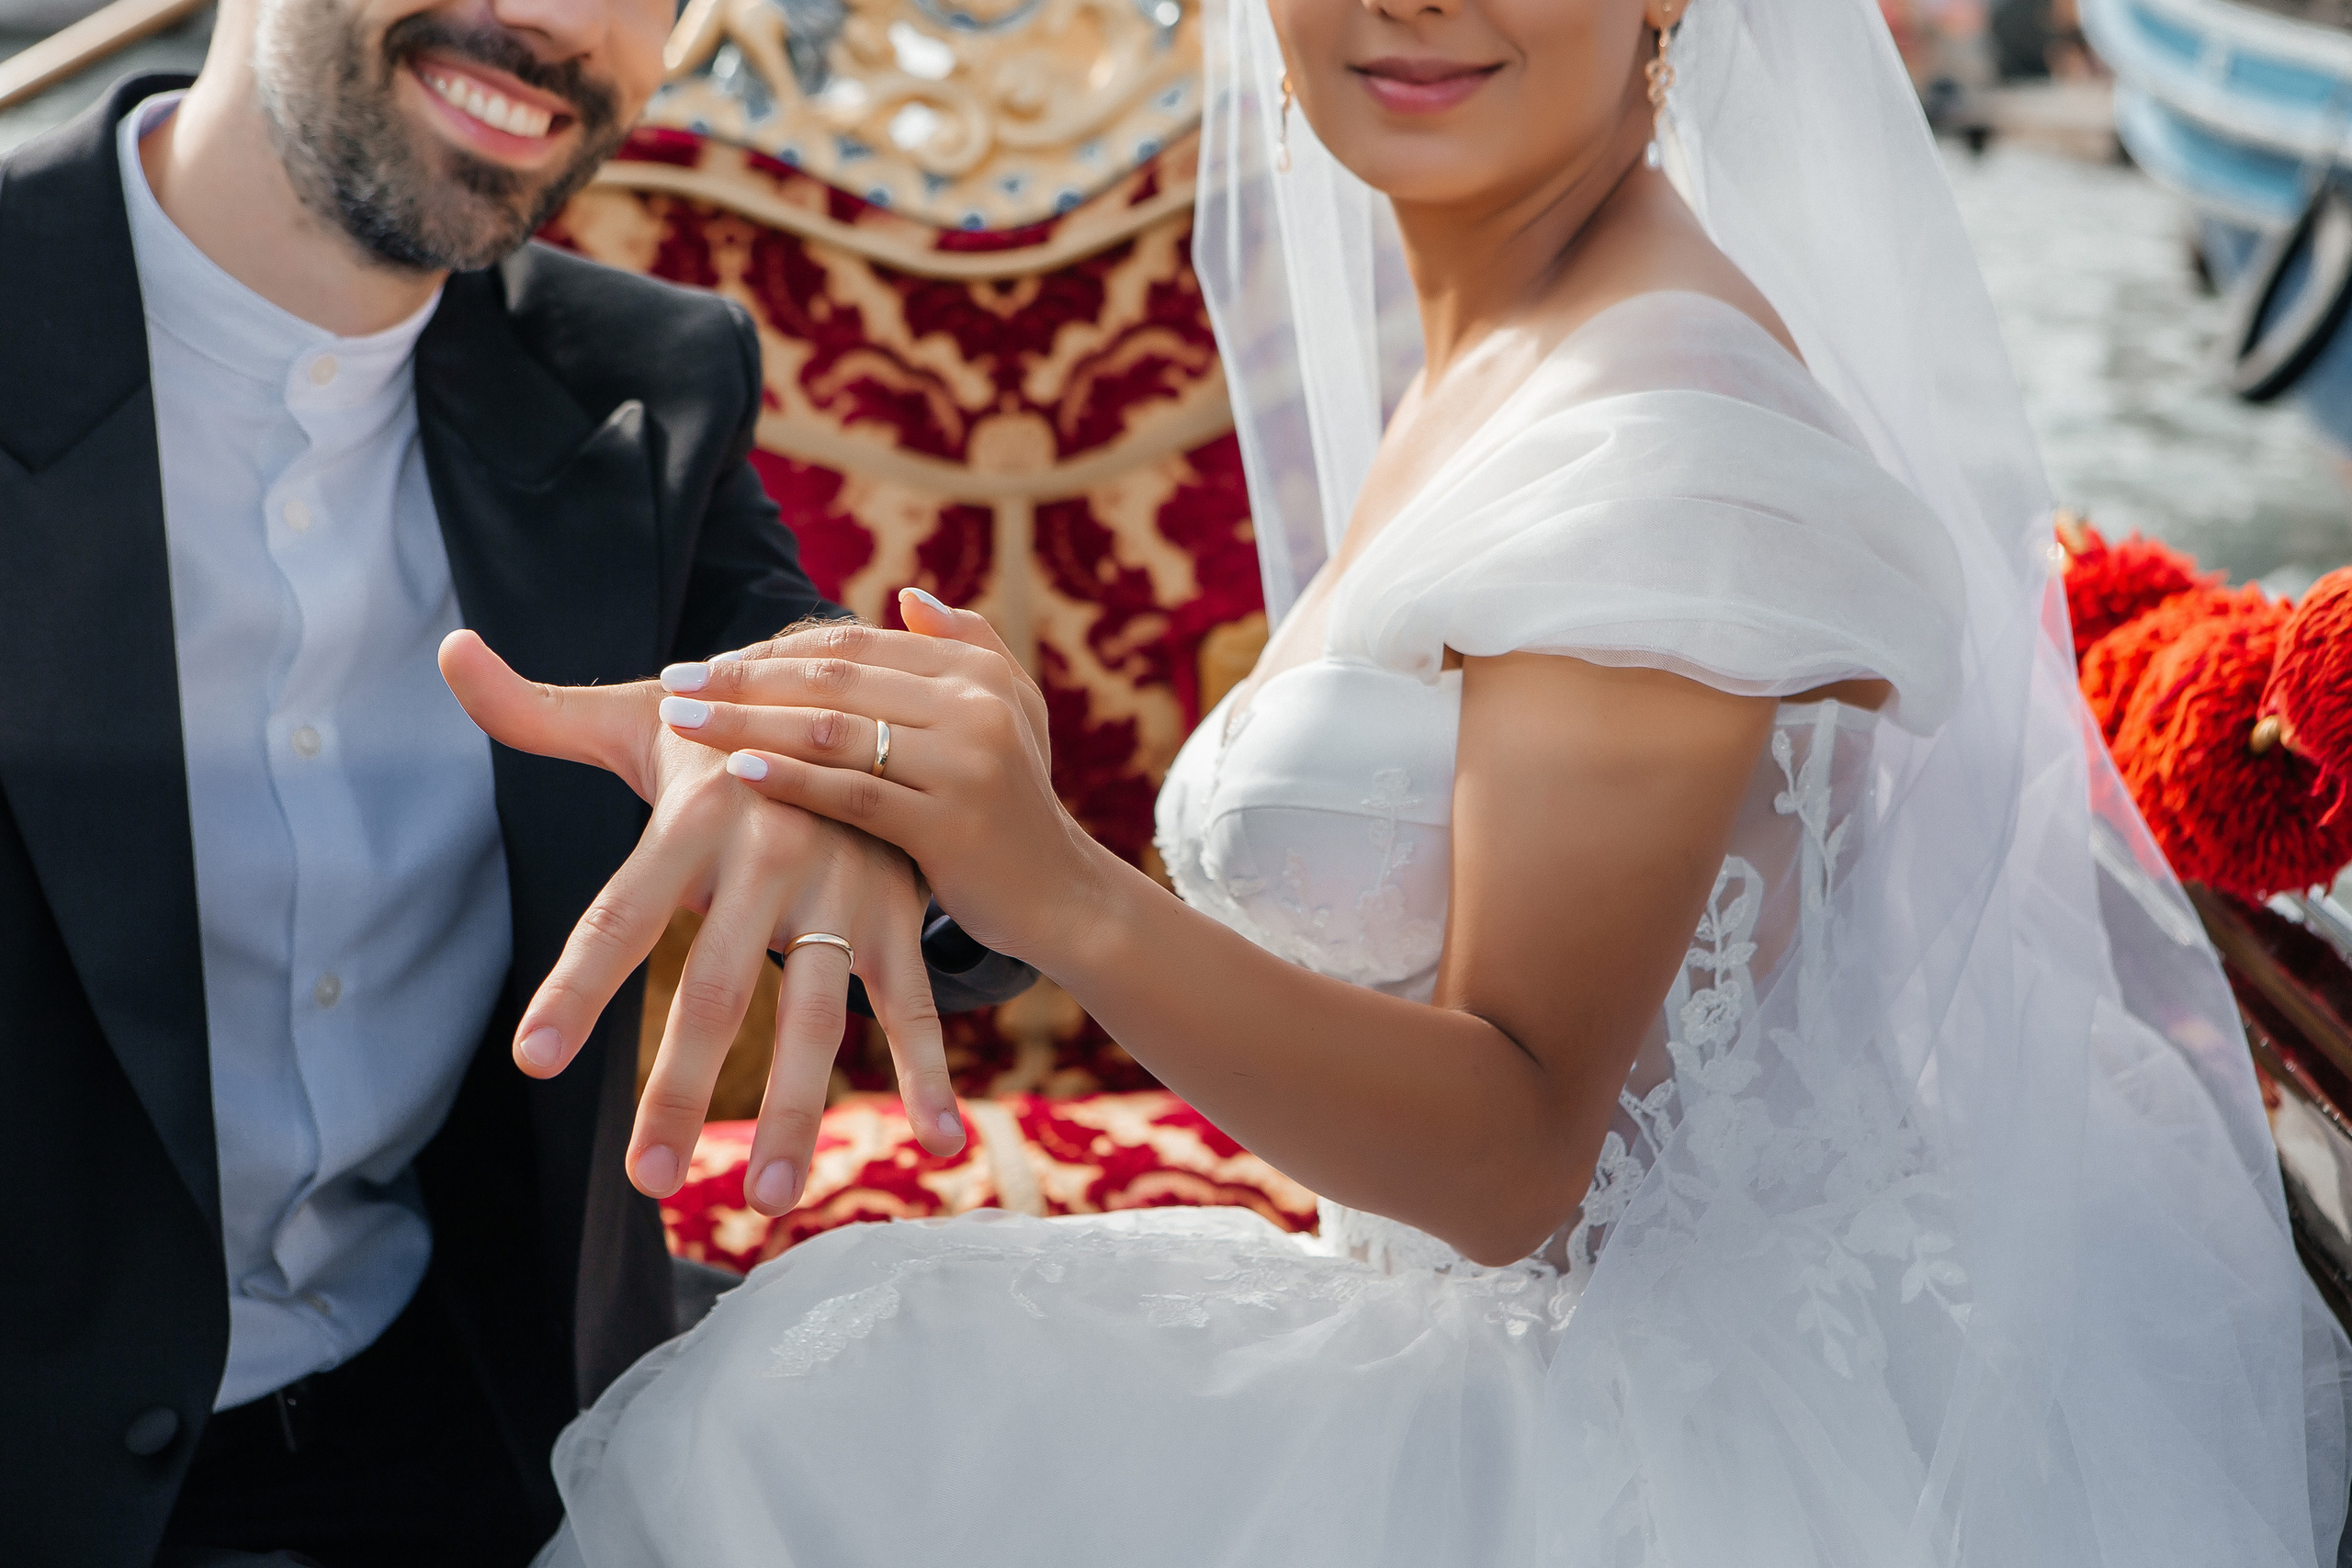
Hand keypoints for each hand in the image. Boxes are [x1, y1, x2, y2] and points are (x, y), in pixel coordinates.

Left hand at [437, 630, 965, 1216]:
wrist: (861, 691)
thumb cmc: (723, 727)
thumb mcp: (636, 713)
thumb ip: (536, 708)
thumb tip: (450, 652)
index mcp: (697, 813)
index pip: (620, 911)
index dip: (580, 984)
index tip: (534, 1060)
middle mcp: (774, 852)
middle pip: (719, 986)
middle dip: (682, 1088)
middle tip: (646, 1181)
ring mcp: (844, 890)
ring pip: (817, 1014)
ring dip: (795, 1111)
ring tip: (767, 1201)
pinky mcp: (896, 914)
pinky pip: (913, 1004)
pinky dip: (928, 1074)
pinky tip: (937, 1147)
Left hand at [649, 590, 1112, 967]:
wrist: (1062, 896)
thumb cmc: (1013, 804)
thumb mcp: (1010, 712)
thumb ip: (966, 646)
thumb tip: (905, 595)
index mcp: (977, 672)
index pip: (855, 645)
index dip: (775, 649)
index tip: (710, 662)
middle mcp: (975, 707)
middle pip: (834, 680)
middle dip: (743, 678)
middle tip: (674, 680)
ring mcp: (965, 765)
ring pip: (834, 731)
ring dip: (747, 721)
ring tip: (682, 720)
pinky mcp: (948, 826)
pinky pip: (851, 795)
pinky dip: (789, 779)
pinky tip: (735, 770)